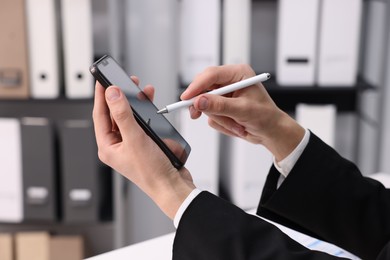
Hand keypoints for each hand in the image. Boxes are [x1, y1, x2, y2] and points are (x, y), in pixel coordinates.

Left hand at [93, 78, 195, 218]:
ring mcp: (130, 145)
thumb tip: (111, 94)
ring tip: (139, 90)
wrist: (172, 186)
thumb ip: (123, 115)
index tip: (102, 80)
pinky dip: (144, 113)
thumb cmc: (152, 172)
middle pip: (114, 115)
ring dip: (134, 104)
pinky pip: (140, 123)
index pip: (100, 115)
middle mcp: (117, 145)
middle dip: (120, 97)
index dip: (101, 96)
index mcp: (108, 146)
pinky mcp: (143, 144)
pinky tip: (149, 106)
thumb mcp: (135, 139)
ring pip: (128, 118)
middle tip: (123, 81)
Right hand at [181, 64, 304, 160]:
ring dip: (219, 118)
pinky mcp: (221, 106)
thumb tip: (199, 101)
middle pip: (203, 87)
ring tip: (235, 124)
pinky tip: (234, 125)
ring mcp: (224, 94)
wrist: (270, 131)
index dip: (196, 86)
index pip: (211, 75)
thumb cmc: (265, 117)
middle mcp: (230, 81)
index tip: (186, 98)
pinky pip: (210, 115)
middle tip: (196, 114)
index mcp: (238, 74)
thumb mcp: (243, 110)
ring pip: (206, 104)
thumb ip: (220, 105)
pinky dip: (221, 123)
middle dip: (204, 104)